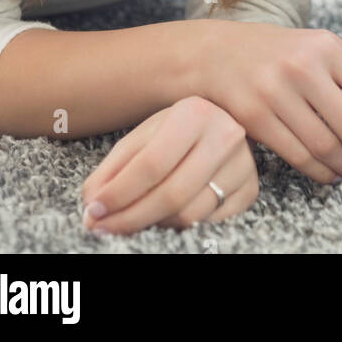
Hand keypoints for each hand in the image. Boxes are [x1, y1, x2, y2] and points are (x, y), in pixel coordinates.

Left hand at [80, 97, 257, 234]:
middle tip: (103, 228)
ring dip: (154, 224)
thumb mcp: (140, 139)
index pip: (152, 164)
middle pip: (172, 195)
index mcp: (194, 113)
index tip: (93, 212)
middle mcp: (225, 134)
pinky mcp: (251, 189)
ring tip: (135, 217)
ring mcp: (243, 163)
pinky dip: (182, 226)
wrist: (218, 123)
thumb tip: (91, 207)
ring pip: (190, 214)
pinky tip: (165, 216)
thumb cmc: (173, 133)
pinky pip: (210, 224)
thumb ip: (112, 170)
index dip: (119, 194)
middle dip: (131, 218)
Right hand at [194, 22, 341, 184]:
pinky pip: (299, 156)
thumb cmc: (275, 56)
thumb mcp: (314, 51)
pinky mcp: (254, 115)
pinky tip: (330, 175)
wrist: (213, 52)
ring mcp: (277, 90)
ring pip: (328, 147)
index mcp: (330, 47)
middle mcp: (306, 66)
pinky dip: (321, 173)